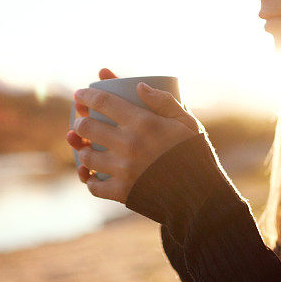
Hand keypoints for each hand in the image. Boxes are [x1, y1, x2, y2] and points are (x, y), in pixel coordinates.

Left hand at [65, 68, 202, 203]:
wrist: (201, 196)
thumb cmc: (194, 154)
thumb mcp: (187, 122)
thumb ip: (164, 101)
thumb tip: (139, 85)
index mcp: (144, 122)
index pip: (103, 101)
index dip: (87, 95)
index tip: (80, 94)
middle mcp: (129, 144)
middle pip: (87, 128)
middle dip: (79, 123)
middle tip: (82, 122)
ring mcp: (123, 170)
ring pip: (86, 157)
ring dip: (82, 150)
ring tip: (86, 147)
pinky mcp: (122, 192)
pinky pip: (93, 185)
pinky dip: (88, 179)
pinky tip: (88, 173)